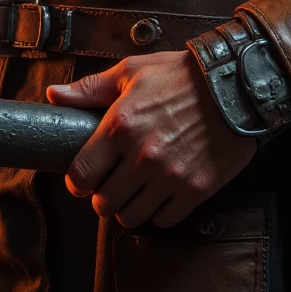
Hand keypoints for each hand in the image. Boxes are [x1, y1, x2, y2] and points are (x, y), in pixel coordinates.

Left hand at [46, 50, 256, 227]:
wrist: (236, 85)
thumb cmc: (182, 75)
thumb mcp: (132, 72)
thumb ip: (90, 89)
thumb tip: (54, 95)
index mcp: (120, 126)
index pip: (81, 175)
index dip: (77, 182)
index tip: (84, 179)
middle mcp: (142, 156)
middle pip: (104, 202)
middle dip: (103, 197)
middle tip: (111, 185)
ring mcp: (169, 176)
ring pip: (132, 216)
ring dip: (128, 208)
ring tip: (135, 193)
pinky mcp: (195, 189)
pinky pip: (166, 219)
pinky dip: (160, 212)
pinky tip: (162, 195)